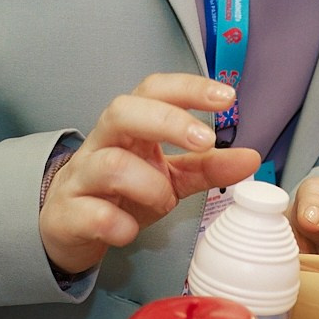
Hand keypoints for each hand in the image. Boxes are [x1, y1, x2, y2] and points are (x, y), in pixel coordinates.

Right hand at [40, 75, 261, 277]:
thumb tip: (251, 156)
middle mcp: (102, 143)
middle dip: (167, 121)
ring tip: (164, 200)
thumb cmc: (121, 191)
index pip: (153, 90)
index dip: (188, 88)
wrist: (67, 224)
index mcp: (130, 126)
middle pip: (122, 111)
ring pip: (109, 164)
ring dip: (149, 184)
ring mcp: (82, 177)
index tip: (227, 97)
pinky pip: (93, 213)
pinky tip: (130, 230)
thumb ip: (206, 166)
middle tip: (205, 141)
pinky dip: (119, 223)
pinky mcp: (68, 213)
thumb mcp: (168, 175)